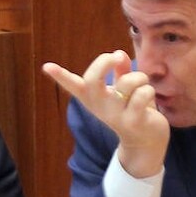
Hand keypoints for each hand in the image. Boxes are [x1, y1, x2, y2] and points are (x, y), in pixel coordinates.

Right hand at [42, 50, 169, 177]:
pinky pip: (142, 94)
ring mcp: (115, 115)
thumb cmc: (133, 109)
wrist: (145, 143)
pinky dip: (149, 90)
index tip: (46, 66)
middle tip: (115, 57)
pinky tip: (149, 97)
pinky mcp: (133, 121)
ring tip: (142, 83)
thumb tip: (119, 53)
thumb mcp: (123, 88)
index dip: (60, 75)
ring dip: (140, 77)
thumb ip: (120, 70)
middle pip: (93, 80)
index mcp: (93, 97)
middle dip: (104, 61)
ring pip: (127, 82)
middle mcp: (100, 106)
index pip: (72, 85)